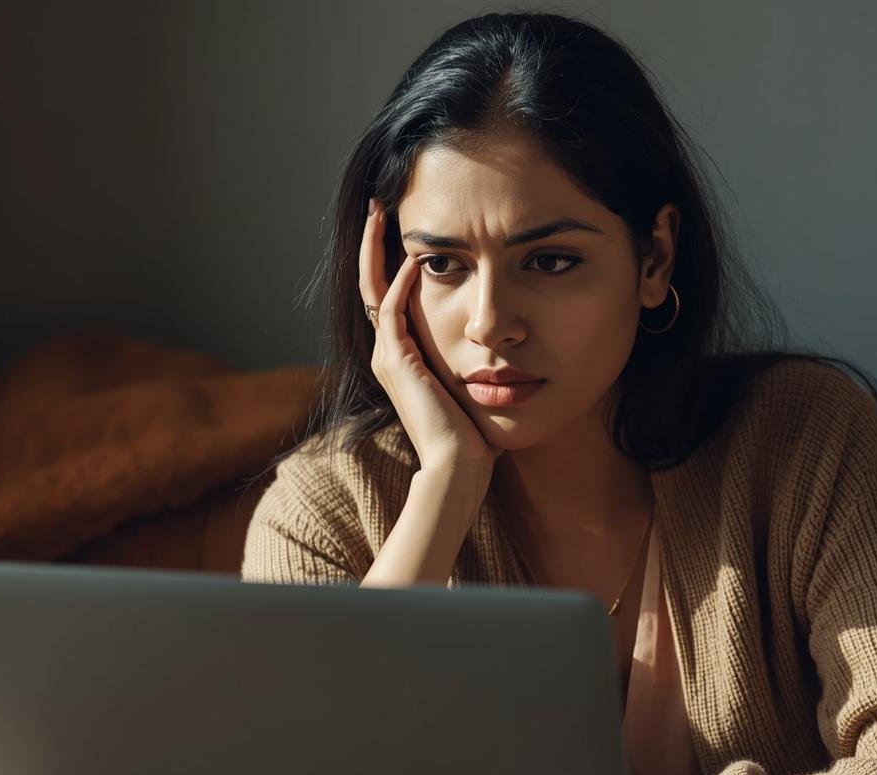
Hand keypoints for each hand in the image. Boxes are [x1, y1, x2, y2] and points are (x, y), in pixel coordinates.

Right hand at [358, 197, 503, 475]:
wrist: (458, 467)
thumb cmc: (472, 436)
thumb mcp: (473, 387)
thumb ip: (478, 362)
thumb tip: (507, 345)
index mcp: (401, 357)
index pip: (387, 296)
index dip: (389, 261)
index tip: (403, 229)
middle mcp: (388, 353)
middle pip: (370, 284)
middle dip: (373, 244)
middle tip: (379, 205)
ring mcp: (388, 356)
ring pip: (373, 289)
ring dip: (378, 250)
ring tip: (384, 214)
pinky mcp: (397, 360)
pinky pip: (392, 309)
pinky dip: (400, 281)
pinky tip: (415, 257)